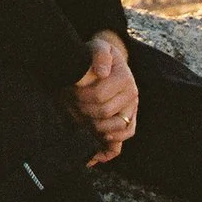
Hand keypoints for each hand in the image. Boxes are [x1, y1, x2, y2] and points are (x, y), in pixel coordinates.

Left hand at [72, 29, 137, 164]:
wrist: (106, 62)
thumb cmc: (97, 56)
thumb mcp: (98, 48)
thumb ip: (99, 55)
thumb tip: (102, 72)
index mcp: (124, 78)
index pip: (99, 95)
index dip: (80, 96)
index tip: (70, 92)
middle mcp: (131, 95)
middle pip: (104, 113)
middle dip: (83, 110)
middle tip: (71, 104)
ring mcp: (131, 109)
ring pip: (116, 129)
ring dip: (94, 128)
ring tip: (80, 120)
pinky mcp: (128, 120)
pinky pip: (124, 138)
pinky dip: (110, 149)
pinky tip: (95, 153)